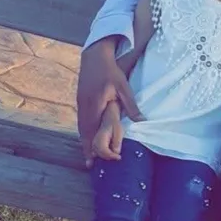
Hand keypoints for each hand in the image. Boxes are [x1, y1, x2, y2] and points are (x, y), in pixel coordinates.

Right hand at [77, 39, 143, 167]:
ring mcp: (80, 103)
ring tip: (88, 155)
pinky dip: (83, 130)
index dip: (92, 146)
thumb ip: (131, 105)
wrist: (94, 56)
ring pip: (80, 126)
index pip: (91, 130)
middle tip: (90, 164)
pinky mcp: (80, 99)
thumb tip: (141, 121)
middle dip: (86, 148)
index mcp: (95, 104)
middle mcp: (84, 106)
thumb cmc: (110, 71)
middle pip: (83, 132)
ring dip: (84, 140)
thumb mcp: (123, 87)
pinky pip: (81, 119)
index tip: (94, 160)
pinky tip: (86, 136)